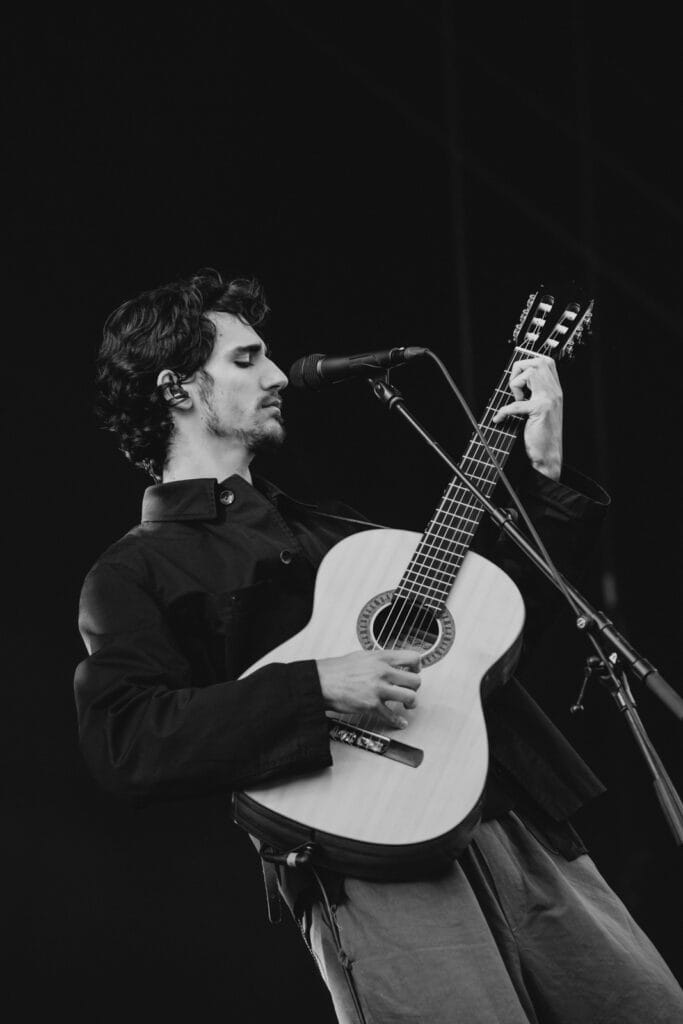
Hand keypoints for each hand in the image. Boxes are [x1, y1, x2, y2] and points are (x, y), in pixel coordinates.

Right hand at [316, 649, 421, 729]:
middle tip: (410, 690)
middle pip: (415, 680)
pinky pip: (391, 716)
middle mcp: (382, 672)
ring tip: (407, 705)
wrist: (321, 682)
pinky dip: (398, 722)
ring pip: (409, 697)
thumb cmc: (337, 670)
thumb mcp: (362, 656)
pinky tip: (400, 722)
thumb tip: (391, 664)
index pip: (412, 658)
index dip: (417, 666)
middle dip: (415, 688)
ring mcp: (378, 689)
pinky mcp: (371, 705)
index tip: (415, 671)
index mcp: (381, 657)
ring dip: (411, 703)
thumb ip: (379, 660)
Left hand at [492, 354, 562, 479]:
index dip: (527, 365)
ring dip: (516, 385)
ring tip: (517, 402)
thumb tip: (514, 380)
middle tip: (515, 390)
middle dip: (519, 371)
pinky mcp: (541, 410)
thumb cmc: (541, 436)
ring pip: (530, 374)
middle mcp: (554, 392)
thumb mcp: (539, 409)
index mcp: (555, 390)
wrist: (549, 457)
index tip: (517, 381)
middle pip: (537, 362)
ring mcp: (549, 399)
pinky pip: (516, 403)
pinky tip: (499, 419)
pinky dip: (503, 411)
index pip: (545, 362)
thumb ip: (533, 393)